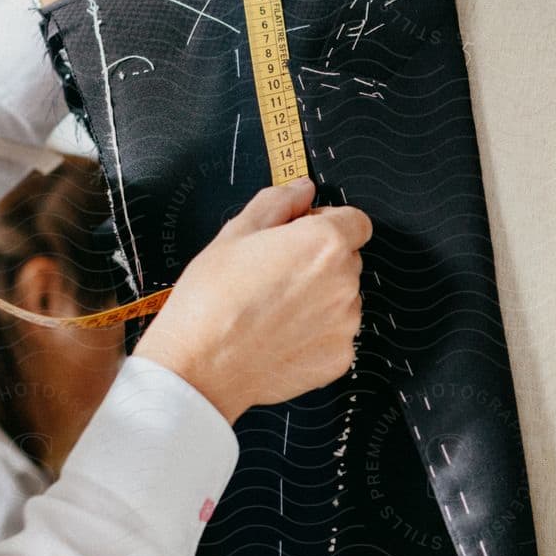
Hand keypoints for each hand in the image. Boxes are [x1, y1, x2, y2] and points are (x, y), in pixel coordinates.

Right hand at [135, 179, 370, 422]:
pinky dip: (316, 333)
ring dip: (320, 299)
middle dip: (321, 261)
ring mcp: (346, 324)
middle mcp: (345, 283)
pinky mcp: (340, 358)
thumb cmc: (211, 299)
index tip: (302, 234)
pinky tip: (280, 335)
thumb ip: (277, 202)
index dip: (327, 223)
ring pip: (343, 299)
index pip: (356, 222)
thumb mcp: (235, 233)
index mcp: (324, 244)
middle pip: (348, 260)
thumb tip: (302, 189)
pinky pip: (336, 334)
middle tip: (276, 275)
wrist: (199, 366)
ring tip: (273, 310)